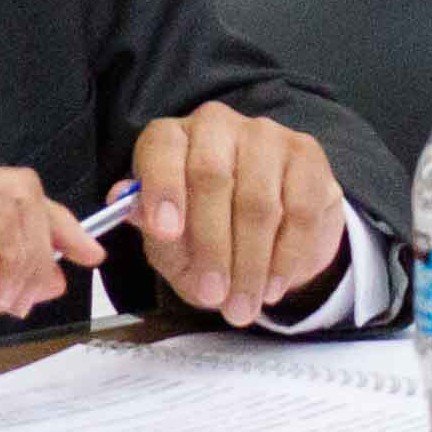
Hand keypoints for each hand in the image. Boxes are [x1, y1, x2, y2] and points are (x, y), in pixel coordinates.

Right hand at [0, 158, 102, 383]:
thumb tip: (46, 279)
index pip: (11, 196)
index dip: (55, 227)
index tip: (83, 257)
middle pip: (23, 189)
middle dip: (52, 240)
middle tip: (39, 294)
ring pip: (19, 198)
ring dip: (29, 256)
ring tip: (7, 300)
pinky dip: (12, 256)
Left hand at [129, 103, 354, 323]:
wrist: (266, 233)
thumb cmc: (204, 231)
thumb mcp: (169, 241)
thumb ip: (149, 227)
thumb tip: (125, 204)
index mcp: (171, 139)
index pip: (162, 150)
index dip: (162, 189)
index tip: (165, 233)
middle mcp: (215, 125)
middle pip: (212, 177)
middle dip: (212, 247)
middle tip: (212, 295)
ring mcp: (265, 135)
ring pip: (259, 202)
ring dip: (250, 264)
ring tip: (242, 306)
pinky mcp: (306, 155)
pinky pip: (300, 211)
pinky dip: (285, 257)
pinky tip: (272, 286)